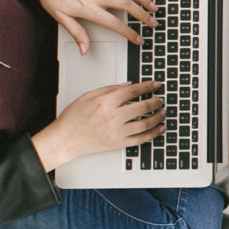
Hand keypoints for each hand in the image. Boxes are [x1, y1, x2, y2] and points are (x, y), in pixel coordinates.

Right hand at [30, 81, 164, 171]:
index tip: (156, 84)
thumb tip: (128, 85)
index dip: (147, 86)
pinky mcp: (118, 144)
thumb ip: (110, 89)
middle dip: (156, 101)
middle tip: (161, 99)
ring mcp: (117, 132)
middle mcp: (113, 117)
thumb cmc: (73, 118)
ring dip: (158, 117)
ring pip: (145, 124)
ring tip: (163, 112)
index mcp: (105, 102)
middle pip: (142, 107)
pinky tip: (160, 128)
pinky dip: (153, 133)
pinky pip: (141, 139)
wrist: (65, 140)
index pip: (133, 91)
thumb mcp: (88, 96)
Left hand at [34, 0, 156, 54]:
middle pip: (127, 5)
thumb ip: (76, 33)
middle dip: (143, 15)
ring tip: (154, 7)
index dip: (129, 33)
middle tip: (153, 23)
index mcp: (88, 8)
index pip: (114, 23)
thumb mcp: (60, 17)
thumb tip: (85, 50)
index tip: (138, 40)